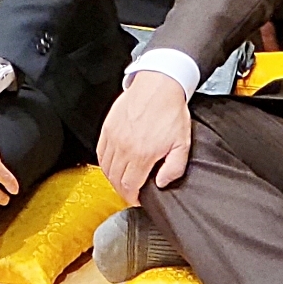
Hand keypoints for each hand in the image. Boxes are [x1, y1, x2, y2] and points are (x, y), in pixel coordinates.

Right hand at [97, 70, 190, 205]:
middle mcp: (124, 147)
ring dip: (113, 178)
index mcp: (142, 154)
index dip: (133, 197)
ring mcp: (114, 137)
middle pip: (116, 179)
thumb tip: (161, 183)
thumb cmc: (171, 111)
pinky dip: (104, 163)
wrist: (159, 85)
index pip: (129, 186)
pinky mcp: (108, 127)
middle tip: (130, 192)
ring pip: (106, 167)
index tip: (137, 198)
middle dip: (123, 190)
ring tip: (122, 181)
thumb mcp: (182, 144)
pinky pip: (100, 152)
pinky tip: (112, 164)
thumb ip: (174, 168)